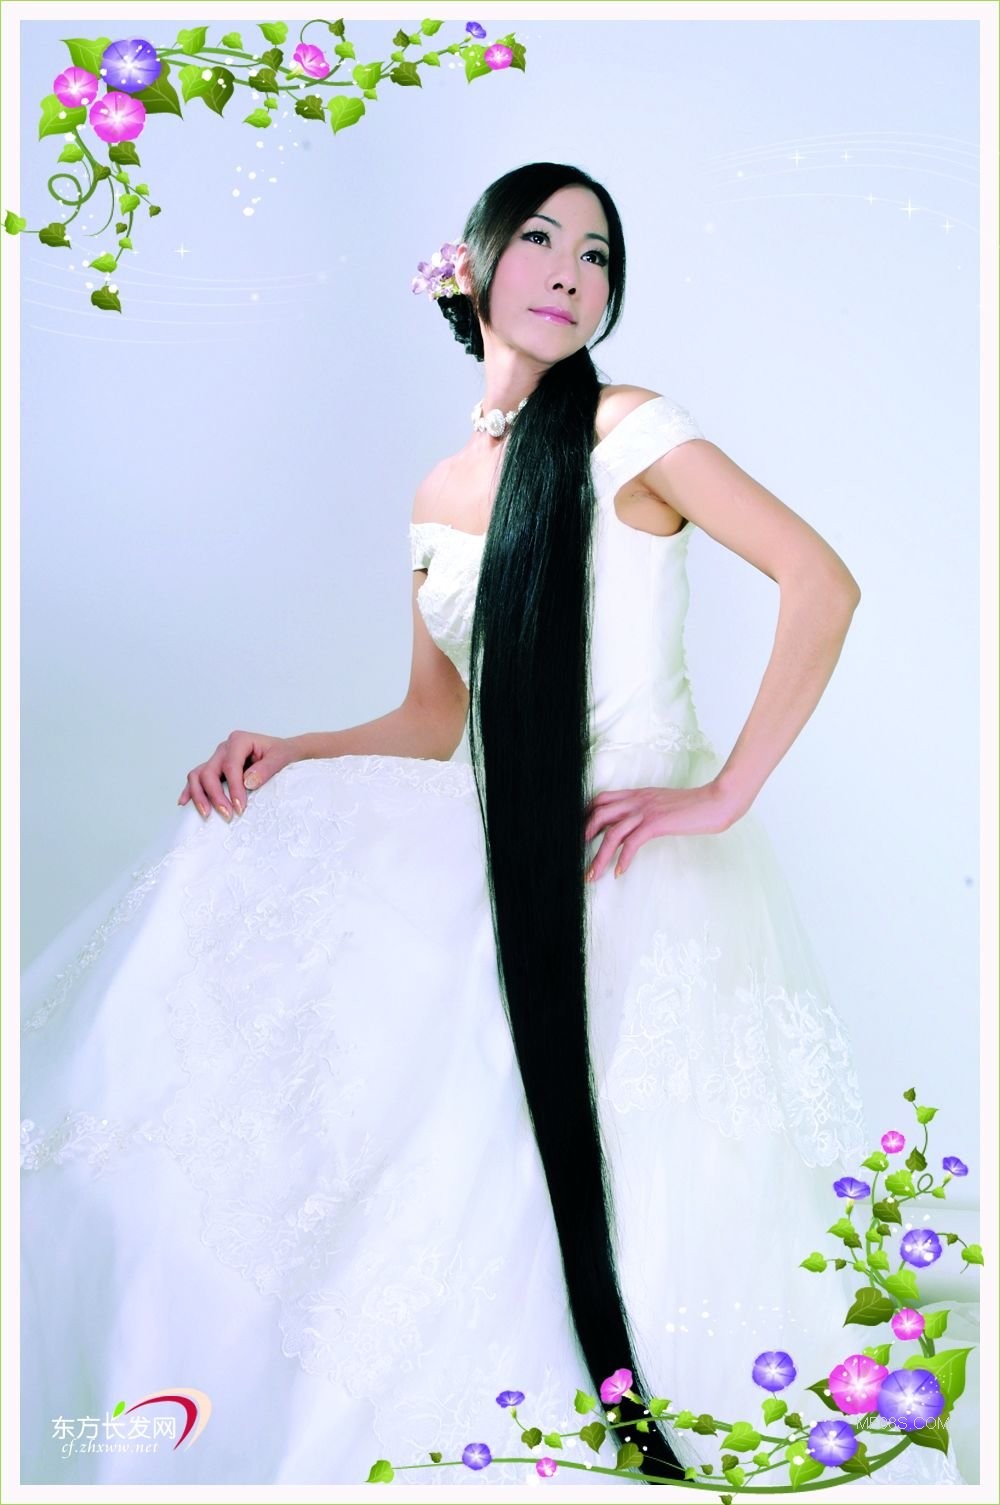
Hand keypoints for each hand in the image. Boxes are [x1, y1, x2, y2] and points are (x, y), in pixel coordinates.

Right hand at [177, 729, 296, 820]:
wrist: (284, 752)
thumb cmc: (283, 753)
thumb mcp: (282, 757)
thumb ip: (266, 768)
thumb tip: (247, 783)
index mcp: (239, 741)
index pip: (230, 766)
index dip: (233, 789)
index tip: (241, 808)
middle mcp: (224, 748)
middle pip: (209, 772)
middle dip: (216, 796)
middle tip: (228, 815)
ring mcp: (217, 758)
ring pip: (197, 775)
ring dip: (199, 795)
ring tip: (206, 814)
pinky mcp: (214, 769)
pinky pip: (197, 779)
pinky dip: (190, 791)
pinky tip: (184, 803)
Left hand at [583, 781, 742, 880]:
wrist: (717, 801)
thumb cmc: (694, 807)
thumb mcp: (663, 806)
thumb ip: (646, 813)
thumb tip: (632, 829)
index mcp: (637, 794)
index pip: (601, 799)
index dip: (587, 816)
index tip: (580, 836)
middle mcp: (637, 800)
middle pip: (599, 814)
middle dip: (584, 836)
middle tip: (577, 856)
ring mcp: (646, 810)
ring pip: (611, 833)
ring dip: (599, 856)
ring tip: (592, 875)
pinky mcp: (657, 823)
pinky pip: (632, 842)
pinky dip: (623, 859)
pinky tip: (620, 872)